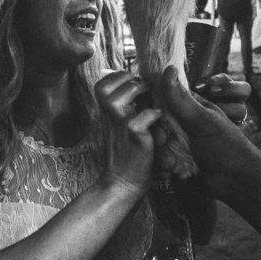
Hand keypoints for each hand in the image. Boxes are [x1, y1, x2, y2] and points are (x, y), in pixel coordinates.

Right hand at [94, 71, 161, 196]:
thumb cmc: (125, 154)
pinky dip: (155, 113)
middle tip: (143, 87)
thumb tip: (132, 88)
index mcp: (105, 113)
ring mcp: (121, 125)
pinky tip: (158, 119)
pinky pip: (145, 114)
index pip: (102, 84)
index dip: (118, 76)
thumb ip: (120, 109)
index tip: (132, 81)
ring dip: (140, 91)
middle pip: (108, 86)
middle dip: (129, 80)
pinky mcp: (135, 135)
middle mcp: (109, 117)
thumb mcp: (116, 128)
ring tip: (150, 99)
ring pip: (125, 94)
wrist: (123, 182)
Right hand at [158, 65, 257, 199]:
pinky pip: (162, 160)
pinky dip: (166, 166)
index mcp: (191, 108)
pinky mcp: (179, 161)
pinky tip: (173, 171)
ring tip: (172, 164)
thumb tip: (167, 68)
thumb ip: (180, 98)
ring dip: (163, 155)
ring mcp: (181, 143)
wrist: (237, 181)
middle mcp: (184, 124)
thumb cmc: (225, 146)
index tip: (156, 121)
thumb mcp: (201, 120)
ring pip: (158, 144)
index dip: (154, 111)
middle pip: (157, 125)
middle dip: (159, 138)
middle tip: (164, 144)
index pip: (163, 101)